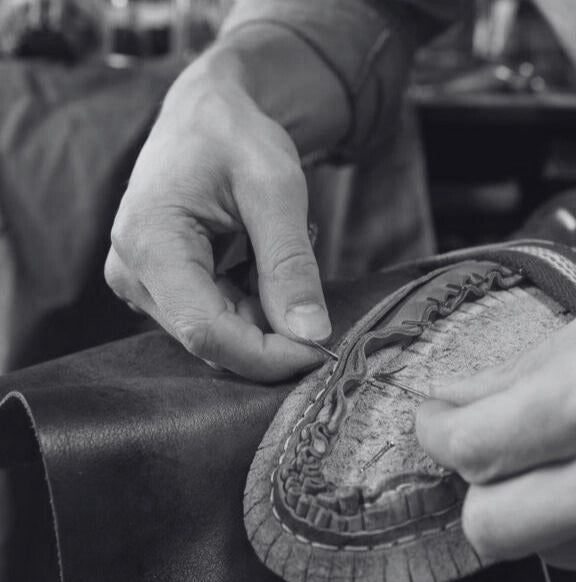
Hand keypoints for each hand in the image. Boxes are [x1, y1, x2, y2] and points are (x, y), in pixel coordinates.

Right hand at [105, 47, 341, 380]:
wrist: (204, 113)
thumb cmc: (235, 137)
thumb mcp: (276, 190)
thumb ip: (291, 264)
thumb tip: (313, 335)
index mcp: (150, 242)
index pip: (208, 332)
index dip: (268, 355)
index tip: (324, 350)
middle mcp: (132, 272)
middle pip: (210, 341)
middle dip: (271, 337)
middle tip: (315, 299)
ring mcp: (139, 282)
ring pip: (214, 336)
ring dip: (262, 317)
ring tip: (275, 257)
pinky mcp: (155, 286)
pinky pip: (211, 320)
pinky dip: (249, 306)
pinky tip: (258, 265)